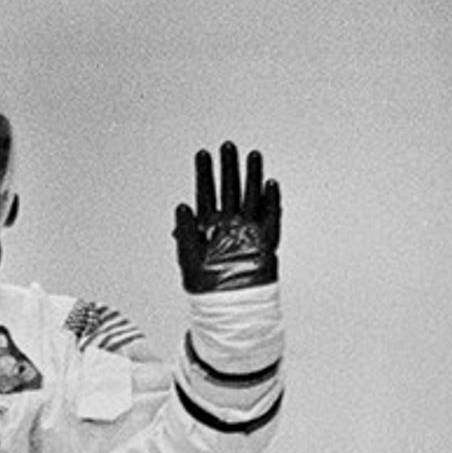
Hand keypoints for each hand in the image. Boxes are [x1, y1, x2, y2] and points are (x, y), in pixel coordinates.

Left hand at [171, 142, 282, 292]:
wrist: (228, 305)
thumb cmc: (205, 285)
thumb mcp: (188, 256)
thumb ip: (185, 230)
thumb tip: (181, 206)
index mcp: (208, 225)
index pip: (206, 192)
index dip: (204, 173)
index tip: (203, 154)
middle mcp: (228, 224)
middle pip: (230, 189)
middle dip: (229, 167)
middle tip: (228, 146)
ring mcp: (247, 231)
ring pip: (251, 197)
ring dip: (252, 177)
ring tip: (253, 156)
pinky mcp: (263, 241)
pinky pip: (269, 218)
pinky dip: (270, 202)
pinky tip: (269, 185)